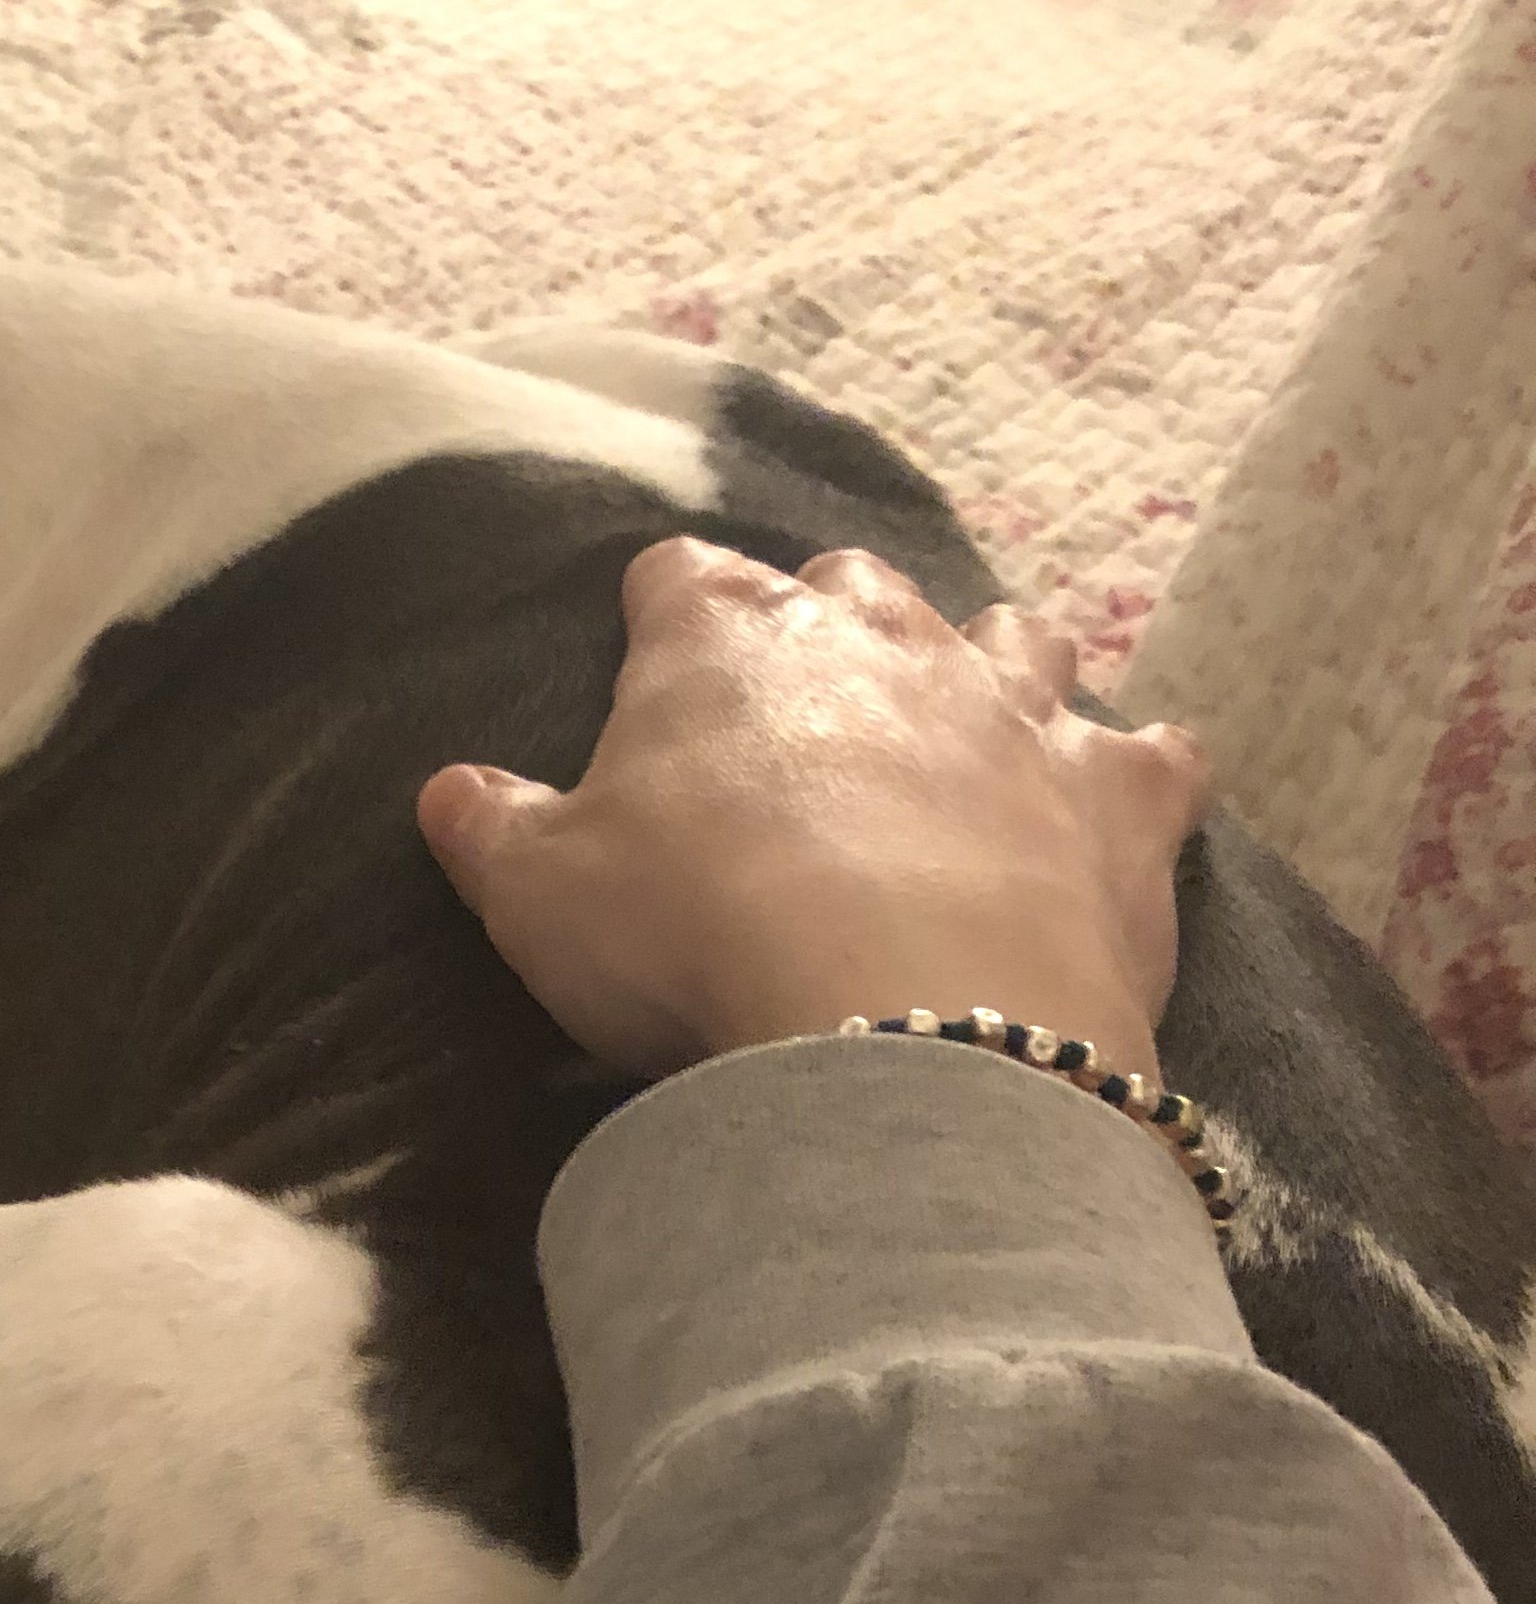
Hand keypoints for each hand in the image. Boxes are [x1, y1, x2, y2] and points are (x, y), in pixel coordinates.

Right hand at [419, 541, 1210, 1095]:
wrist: (902, 1025)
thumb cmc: (695, 939)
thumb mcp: (540, 895)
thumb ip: (492, 828)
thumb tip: (450, 790)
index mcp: (726, 639)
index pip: (678, 578)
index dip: (659, 619)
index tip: (647, 665)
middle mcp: (880, 636)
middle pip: (852, 585)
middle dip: (828, 630)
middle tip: (802, 717)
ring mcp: (1015, 707)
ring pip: (1016, 635)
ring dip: (992, 668)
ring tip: (966, 728)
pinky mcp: (1117, 798)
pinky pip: (1154, 755)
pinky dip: (1135, 773)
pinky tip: (1123, 798)